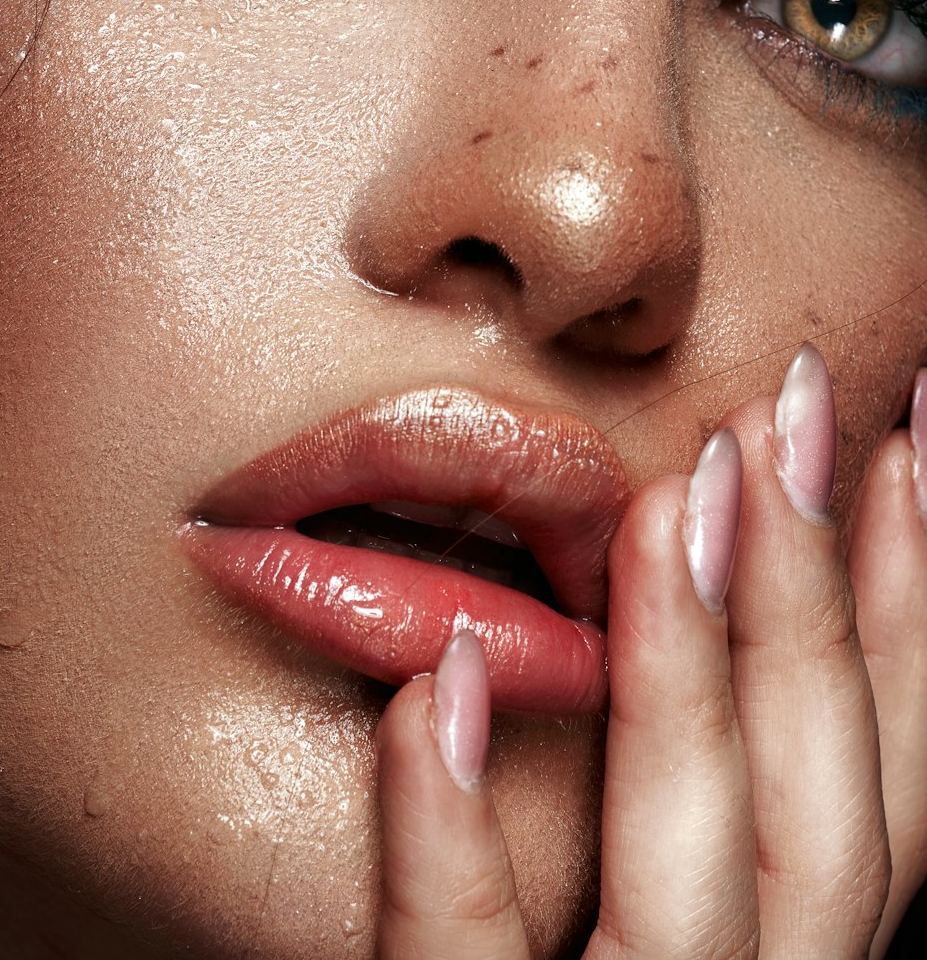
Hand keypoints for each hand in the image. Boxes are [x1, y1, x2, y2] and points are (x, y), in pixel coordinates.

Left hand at [375, 353, 926, 957]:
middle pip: (824, 809)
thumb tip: (704, 592)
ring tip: (665, 505)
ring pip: (699, 882)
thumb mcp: (670, 934)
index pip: (882, 783)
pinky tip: (437, 688)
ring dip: (688, 679)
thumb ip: (696, 822)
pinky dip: (456, 840)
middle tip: (791, 409)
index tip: (910, 443)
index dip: (915, 612)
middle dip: (821, 598)